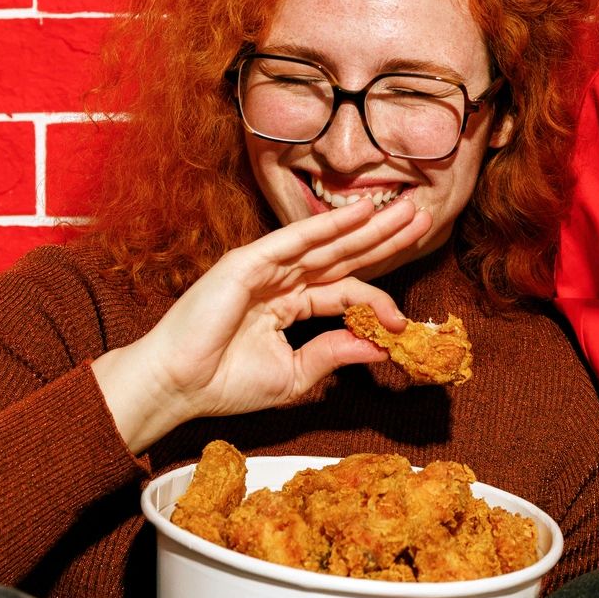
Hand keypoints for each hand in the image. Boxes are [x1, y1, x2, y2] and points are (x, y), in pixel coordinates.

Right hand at [93, 198, 431, 452]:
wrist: (178, 386)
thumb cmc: (224, 383)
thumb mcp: (294, 374)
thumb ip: (334, 353)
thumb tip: (381, 346)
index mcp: (290, 304)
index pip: (344, 291)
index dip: (378, 300)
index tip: (406, 323)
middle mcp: (282, 280)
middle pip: (343, 255)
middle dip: (383, 238)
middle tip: (421, 218)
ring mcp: (266, 268)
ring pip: (327, 243)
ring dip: (367, 226)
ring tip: (405, 211)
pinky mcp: (249, 262)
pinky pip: (296, 241)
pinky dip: (327, 226)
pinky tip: (359, 214)